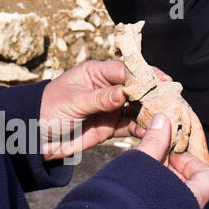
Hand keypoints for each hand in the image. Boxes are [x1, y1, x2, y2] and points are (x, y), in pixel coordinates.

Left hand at [40, 60, 170, 160]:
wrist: (37, 137)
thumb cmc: (49, 110)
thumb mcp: (73, 101)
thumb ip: (99, 98)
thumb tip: (125, 93)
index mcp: (96, 73)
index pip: (125, 70)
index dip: (143, 75)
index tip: (161, 82)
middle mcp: (107, 88)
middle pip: (136, 88)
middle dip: (153, 94)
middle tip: (172, 101)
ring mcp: (111, 108)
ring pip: (137, 108)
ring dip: (151, 112)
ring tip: (168, 117)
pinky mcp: (111, 126)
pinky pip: (131, 126)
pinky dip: (142, 129)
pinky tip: (154, 131)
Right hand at [136, 114, 208, 208]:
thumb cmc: (124, 200)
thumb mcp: (140, 165)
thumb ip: (153, 143)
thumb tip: (162, 118)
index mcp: (189, 202)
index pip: (208, 177)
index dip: (190, 161)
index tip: (168, 153)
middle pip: (189, 186)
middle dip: (170, 168)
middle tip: (149, 158)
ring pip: (172, 198)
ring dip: (158, 181)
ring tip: (138, 172)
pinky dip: (151, 195)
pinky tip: (133, 187)